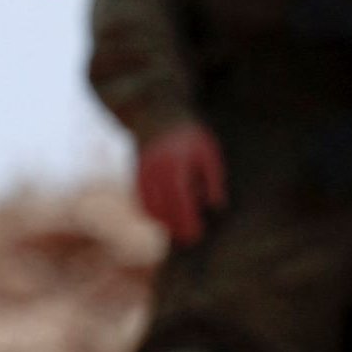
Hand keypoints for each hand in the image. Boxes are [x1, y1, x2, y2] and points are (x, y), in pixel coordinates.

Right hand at [136, 120, 226, 246]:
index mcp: (174, 166)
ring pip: (150, 208)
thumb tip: (217, 205)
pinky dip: (153, 213)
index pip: (180, 201)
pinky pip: (142, 201)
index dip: (187, 221)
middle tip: (189, 239)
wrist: (153, 113)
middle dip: (176, 227)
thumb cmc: (186, 134)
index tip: (197, 235)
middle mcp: (155, 172)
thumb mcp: (206, 151)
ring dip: (163, 223)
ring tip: (178, 232)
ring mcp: (142, 175)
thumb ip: (213, 177)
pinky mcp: (135, 176)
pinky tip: (165, 219)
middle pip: (164, 209)